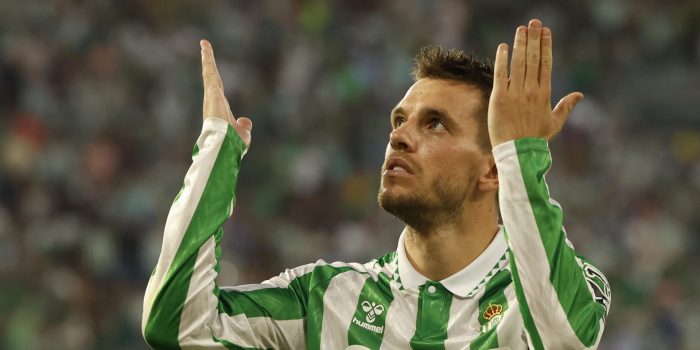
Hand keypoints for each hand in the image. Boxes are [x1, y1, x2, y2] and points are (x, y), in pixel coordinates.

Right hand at [201, 39, 251, 148]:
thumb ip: (243, 126)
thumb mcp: (243, 134)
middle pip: (211, 77)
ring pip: (209, 72)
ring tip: (204, 43)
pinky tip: (205, 48)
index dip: (214, 78)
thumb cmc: (233, 144)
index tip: (211, 70)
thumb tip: (245, 120)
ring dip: (207, 57)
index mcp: (220, 107)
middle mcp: (213, 100)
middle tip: (204, 48)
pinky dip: (208, 60)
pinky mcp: (212, 92)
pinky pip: (210, 72)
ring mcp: (211, 96)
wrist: (225, 146)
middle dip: (208, 63)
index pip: (217, 88)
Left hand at [488, 19, 582, 146]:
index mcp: (545, 94)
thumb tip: (580, 95)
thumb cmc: (536, 139)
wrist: (518, 152)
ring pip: (519, 63)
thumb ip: (566, 106)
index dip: (545, 46)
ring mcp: (515, 93)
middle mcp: (531, 90)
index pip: (546, 64)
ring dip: (520, 44)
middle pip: (533, 59)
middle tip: (534, 22)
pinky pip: (501, 74)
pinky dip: (502, 59)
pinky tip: (503, 46)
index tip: (546, 31)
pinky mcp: (499, 97)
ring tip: (522, 29)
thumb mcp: (555, 123)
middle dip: (534, 39)